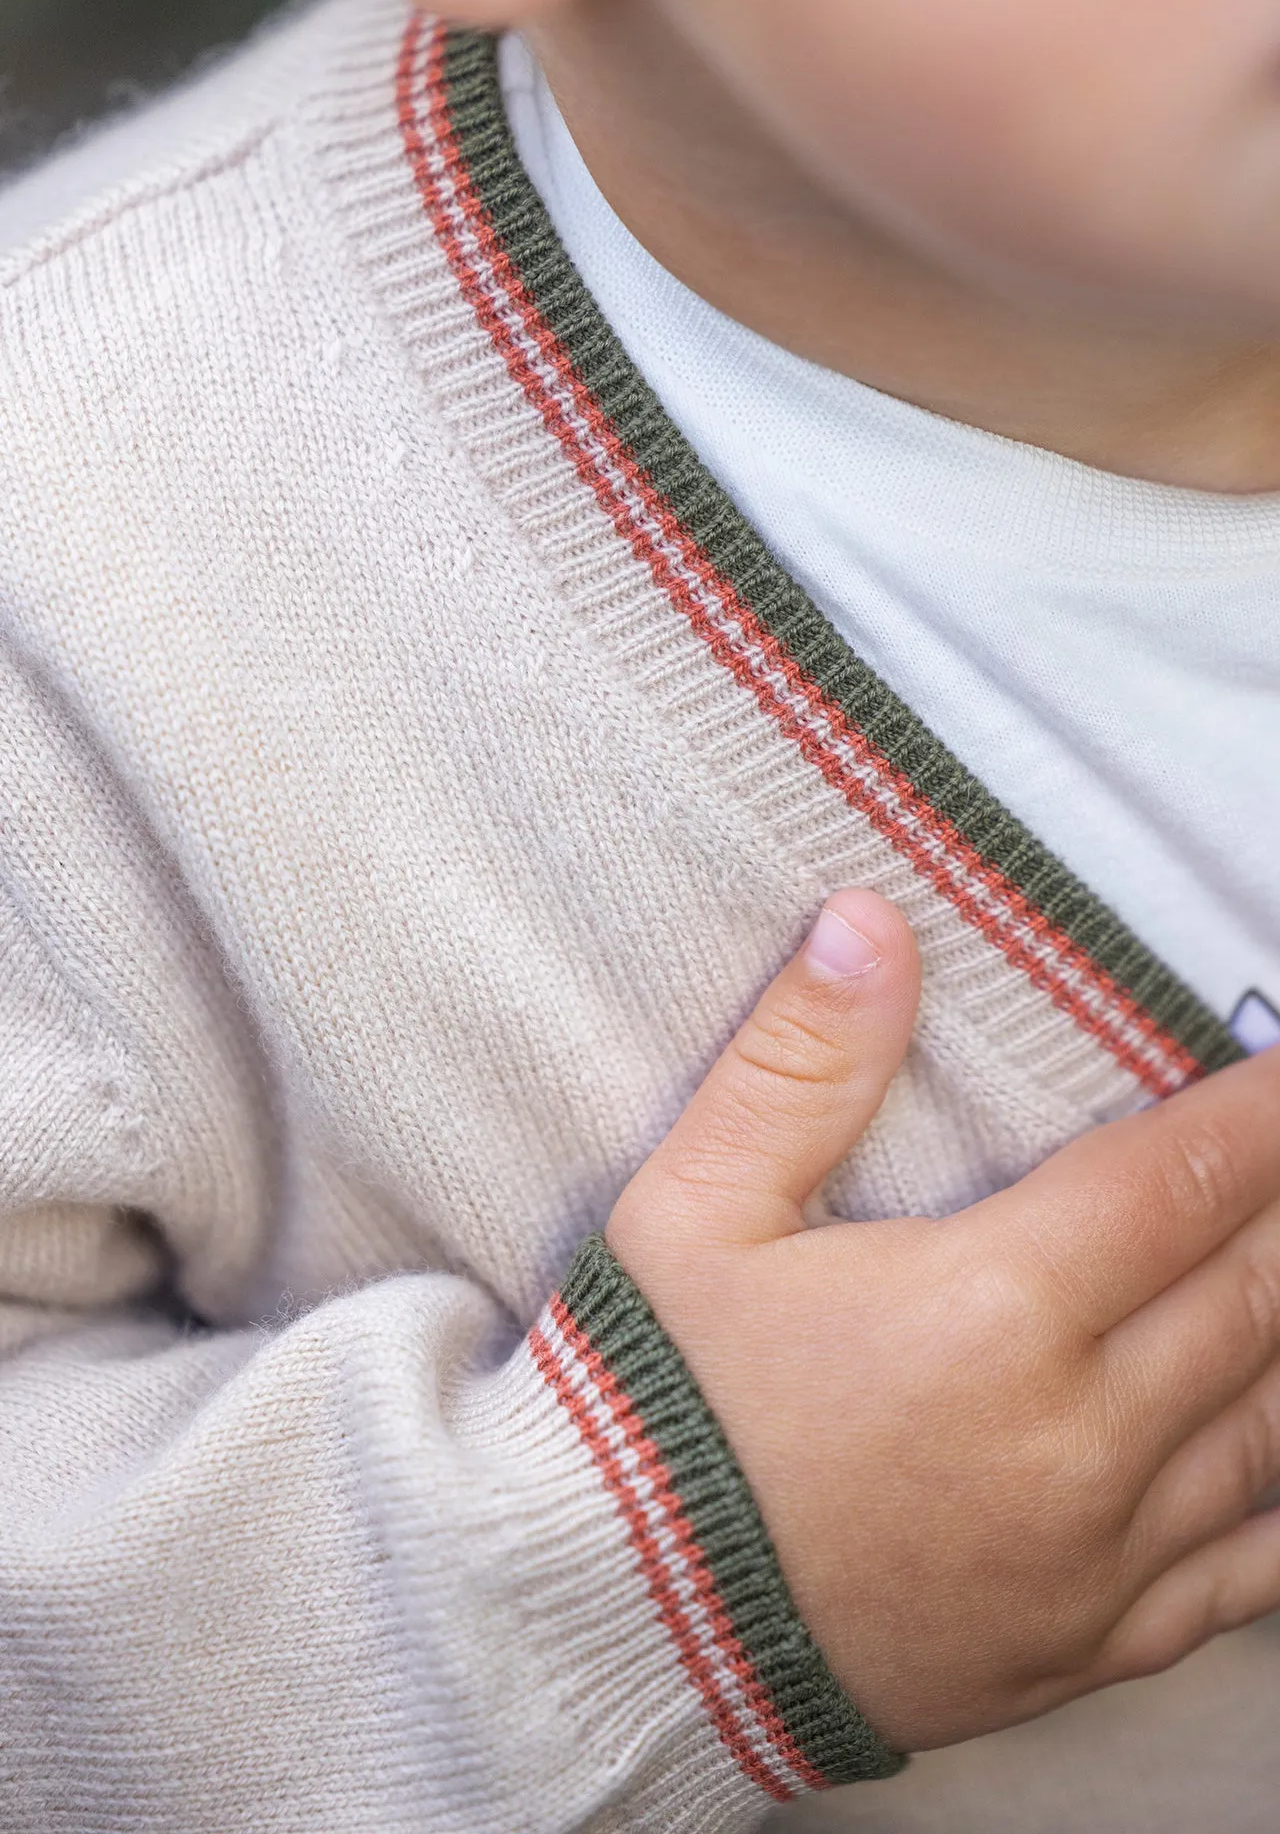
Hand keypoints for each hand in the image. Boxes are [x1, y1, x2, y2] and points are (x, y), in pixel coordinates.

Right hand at [607, 889, 1279, 1751]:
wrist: (610, 1625)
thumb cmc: (652, 1405)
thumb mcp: (695, 1211)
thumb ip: (797, 1063)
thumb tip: (870, 925)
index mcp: (988, 1309)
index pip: (1179, 1178)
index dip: (1262, 1114)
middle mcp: (1074, 1437)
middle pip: (1251, 1291)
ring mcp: (1094, 1555)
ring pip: (1271, 1423)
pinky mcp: (1086, 1644)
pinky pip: (1245, 1575)